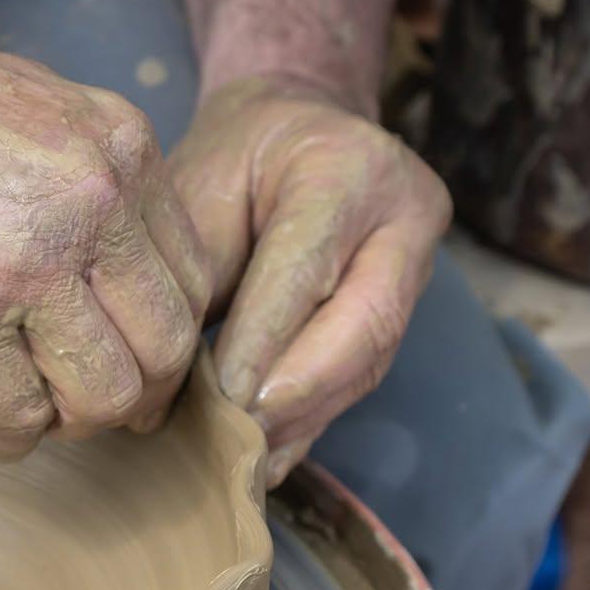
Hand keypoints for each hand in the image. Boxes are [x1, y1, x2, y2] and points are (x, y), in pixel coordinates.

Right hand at [0, 30, 208, 458]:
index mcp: (119, 148)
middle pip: (164, 345)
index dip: (166, 336)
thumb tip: (129, 257)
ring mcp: (27, 271)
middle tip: (97, 409)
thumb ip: (93, 173)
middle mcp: (91, 206)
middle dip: (138, 393)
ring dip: (74, 421)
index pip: (191, 276)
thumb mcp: (33, 104)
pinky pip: (19, 415)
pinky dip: (9, 437)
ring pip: (104, 394)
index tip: (136, 360)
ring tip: (38, 414)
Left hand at [168, 75, 450, 483]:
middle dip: (300, 392)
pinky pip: (363, 374)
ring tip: (247, 459)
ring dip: (305, 417)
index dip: (266, 341)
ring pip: (369, 360)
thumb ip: (198, 278)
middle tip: (240, 439)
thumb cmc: (236, 159)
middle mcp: (405, 216)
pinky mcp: (404, 306)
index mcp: (350, 168)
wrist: (297, 129)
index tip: (223, 397)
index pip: (307, 269)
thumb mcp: (202, 189)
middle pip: (366, 325)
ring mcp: (416, 265)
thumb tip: (174, 384)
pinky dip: (313, 420)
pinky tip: (270, 458)